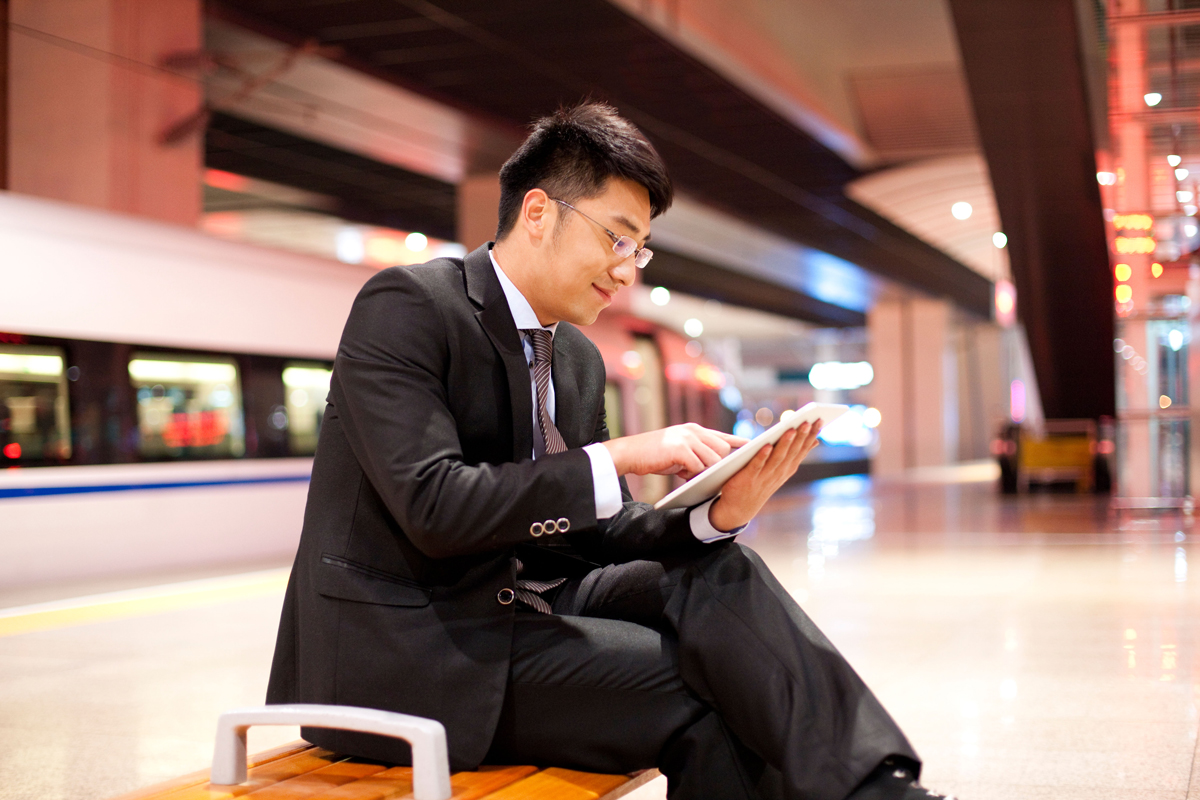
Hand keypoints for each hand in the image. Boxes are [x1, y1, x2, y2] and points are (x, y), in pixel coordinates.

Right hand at [603, 423, 747, 479]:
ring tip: (688, 473)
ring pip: (712, 459)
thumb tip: (711, 468)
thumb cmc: (654, 456)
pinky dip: (691, 474)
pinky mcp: (680, 449)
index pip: (723, 436)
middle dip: (717, 465)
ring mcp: (687, 439)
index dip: (739, 442)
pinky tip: (681, 474)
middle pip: (722, 450)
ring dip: (704, 471)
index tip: (754, 446)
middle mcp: (693, 431)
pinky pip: (697, 466)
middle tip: (703, 474)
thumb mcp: (679, 451)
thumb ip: (696, 454)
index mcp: (694, 430)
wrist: (631, 453)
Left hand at [708, 421, 821, 531]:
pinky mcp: (748, 479)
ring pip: (777, 458)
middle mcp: (779, 472)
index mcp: (788, 468)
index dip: (811, 435)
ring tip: (790, 429)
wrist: (740, 507)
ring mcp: (764, 476)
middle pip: (792, 452)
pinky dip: (762, 456)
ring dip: (784, 444)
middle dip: (801, 436)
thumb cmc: (762, 481)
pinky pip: (756, 466)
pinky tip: (767, 446)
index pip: (802, 449)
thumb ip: (795, 454)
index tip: (819, 419)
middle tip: (808, 421)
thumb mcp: (782, 468)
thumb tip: (815, 440)